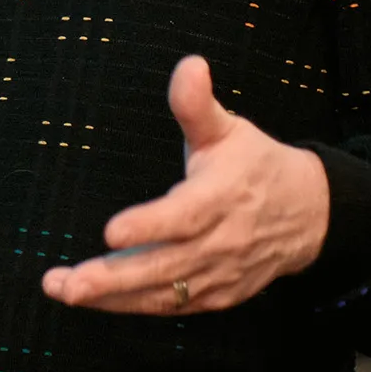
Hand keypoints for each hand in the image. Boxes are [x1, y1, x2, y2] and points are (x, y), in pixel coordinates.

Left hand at [41, 55, 329, 315]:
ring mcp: (218, 275)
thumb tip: (189, 65)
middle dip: (113, 279)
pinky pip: (171, 306)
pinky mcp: (215, 296)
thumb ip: (197, 104)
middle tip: (69, 285)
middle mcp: (220, 242)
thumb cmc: (254, 164)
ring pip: (162, 293)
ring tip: (63, 290)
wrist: (306, 213)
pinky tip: (95, 299)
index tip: (110, 232)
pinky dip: (132, 305)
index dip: (149, 225)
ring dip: (111, 297)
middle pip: (165, 267)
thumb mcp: (227, 128)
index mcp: (222, 196)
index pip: (184, 217)